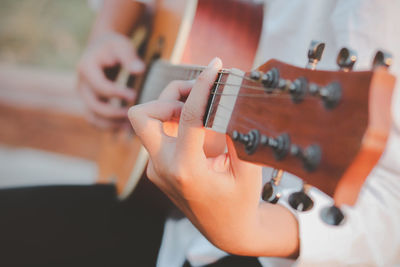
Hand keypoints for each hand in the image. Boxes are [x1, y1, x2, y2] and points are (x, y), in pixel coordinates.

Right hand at [77, 32, 144, 128]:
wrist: (102, 49)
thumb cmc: (114, 47)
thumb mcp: (122, 46)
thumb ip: (130, 58)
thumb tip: (139, 70)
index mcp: (86, 68)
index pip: (100, 86)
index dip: (117, 93)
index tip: (134, 95)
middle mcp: (81, 85)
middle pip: (94, 105)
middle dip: (114, 112)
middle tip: (133, 113)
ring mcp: (84, 96)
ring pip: (92, 117)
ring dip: (110, 124)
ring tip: (130, 126)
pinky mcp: (90, 104)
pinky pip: (95, 120)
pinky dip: (108, 127)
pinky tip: (125, 128)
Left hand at [128, 58, 298, 256]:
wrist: (226, 230)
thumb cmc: (240, 202)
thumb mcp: (247, 168)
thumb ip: (237, 134)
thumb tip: (229, 98)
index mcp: (187, 170)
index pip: (188, 116)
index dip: (203, 85)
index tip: (216, 66)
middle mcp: (163, 167)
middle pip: (143, 114)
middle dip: (169, 95)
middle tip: (199, 95)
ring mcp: (156, 168)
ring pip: (146, 121)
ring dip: (169, 106)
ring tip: (201, 107)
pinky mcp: (157, 167)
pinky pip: (158, 133)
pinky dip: (175, 120)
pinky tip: (198, 125)